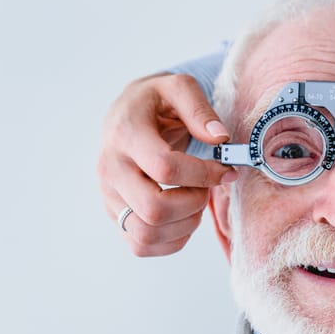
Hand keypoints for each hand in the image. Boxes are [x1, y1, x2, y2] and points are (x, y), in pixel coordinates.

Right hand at [99, 73, 236, 255]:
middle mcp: (111, 168)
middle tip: (205, 189)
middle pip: (154, 209)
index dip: (203, 175)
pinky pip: (141, 246)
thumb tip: (220, 138)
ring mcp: (109, 195)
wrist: (126, 116)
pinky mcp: (115, 214)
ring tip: (195, 202)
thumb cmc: (155, 103)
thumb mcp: (177, 87)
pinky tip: (184, 217)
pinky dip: (171, 241)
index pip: (165, 168)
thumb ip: (200, 108)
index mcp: (125, 134)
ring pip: (146, 234)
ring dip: (184, 225)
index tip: (224, 170)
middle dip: (193, 205)